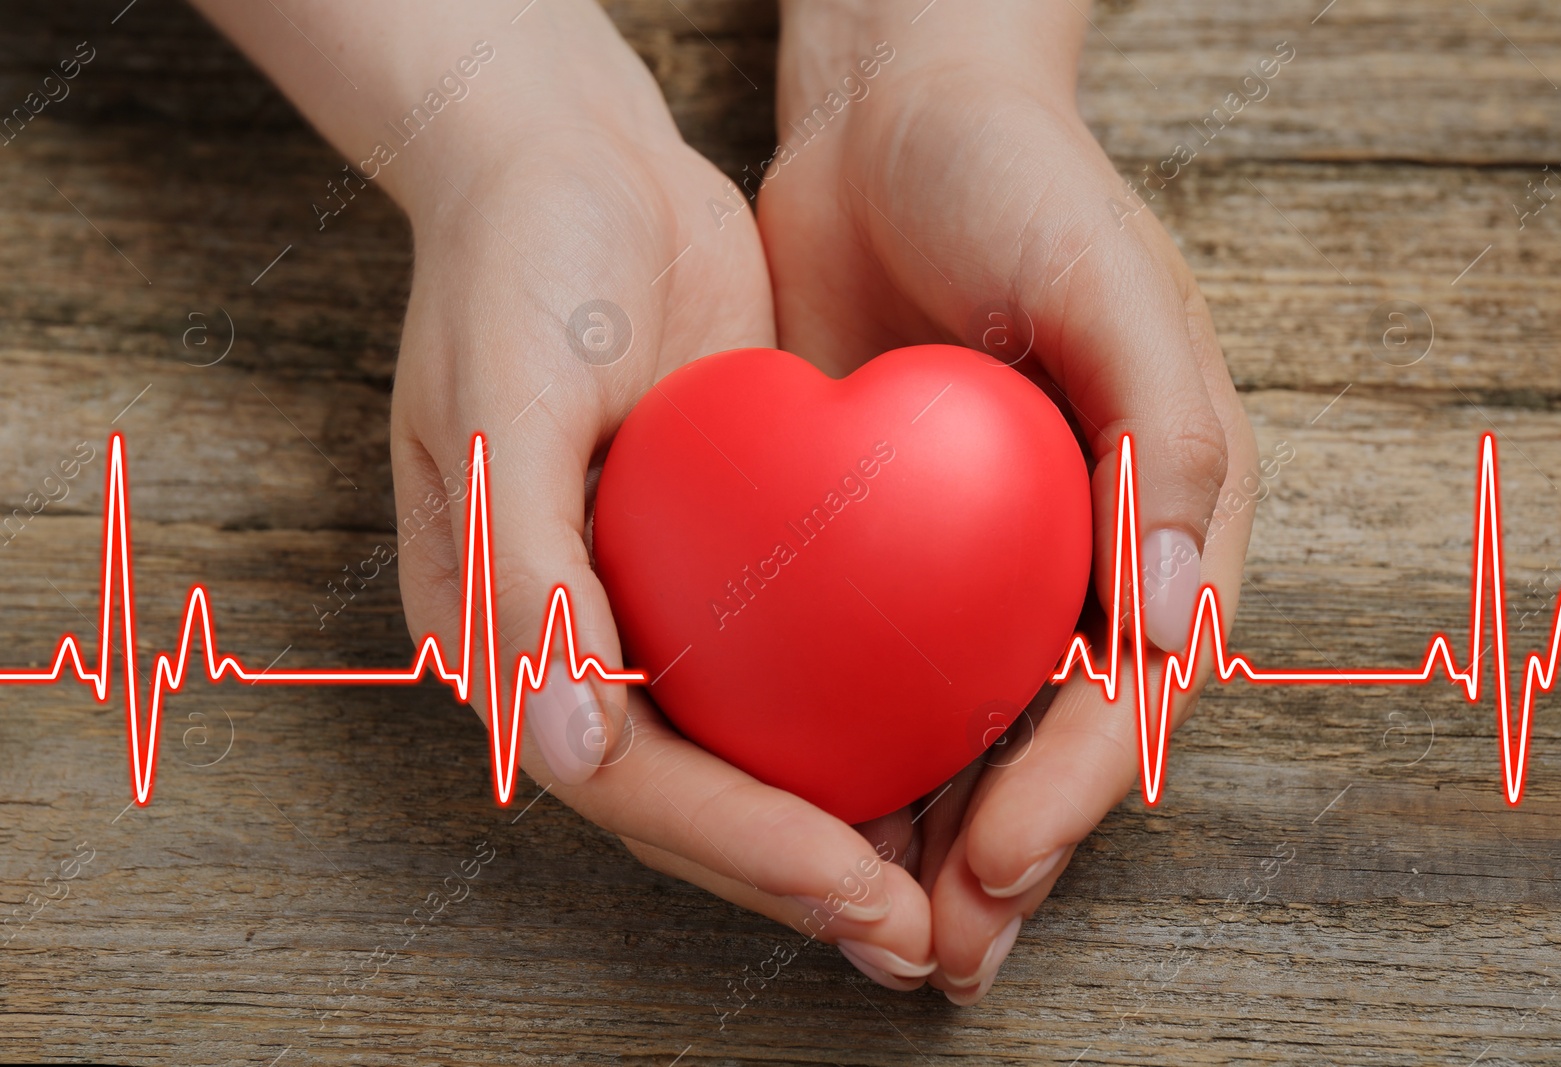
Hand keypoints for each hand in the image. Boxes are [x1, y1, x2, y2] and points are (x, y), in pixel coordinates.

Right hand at [384, 5, 934, 980]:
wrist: (571, 165)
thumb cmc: (512, 273)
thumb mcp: (493, 406)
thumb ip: (520, 573)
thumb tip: (565, 746)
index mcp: (504, 630)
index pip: (624, 779)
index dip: (736, 846)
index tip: (853, 886)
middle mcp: (575, 642)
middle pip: (690, 800)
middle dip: (801, 879)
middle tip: (917, 940)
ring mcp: (650, 605)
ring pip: (748, 756)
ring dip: (838, 834)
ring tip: (943, 898)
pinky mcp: (719, 561)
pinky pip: (789, 671)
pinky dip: (854, 730)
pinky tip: (941, 763)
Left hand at [761, 0, 1258, 999]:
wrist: (893, 122)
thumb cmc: (1022, 184)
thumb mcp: (1113, 282)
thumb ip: (1164, 439)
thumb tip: (1175, 623)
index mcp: (1159, 516)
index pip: (1128, 692)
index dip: (1068, 797)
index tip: (994, 868)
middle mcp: (1075, 558)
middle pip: (1047, 743)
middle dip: (996, 860)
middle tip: (932, 954)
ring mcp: (978, 560)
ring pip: (957, 731)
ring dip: (919, 841)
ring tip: (865, 931)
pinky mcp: (886, 548)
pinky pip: (872, 671)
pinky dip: (846, 752)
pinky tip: (801, 817)